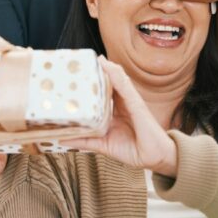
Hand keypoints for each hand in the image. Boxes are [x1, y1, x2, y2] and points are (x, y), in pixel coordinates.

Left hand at [62, 56, 177, 177]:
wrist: (154, 159)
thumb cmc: (132, 150)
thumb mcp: (103, 144)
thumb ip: (85, 140)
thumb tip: (63, 139)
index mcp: (115, 110)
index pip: (102, 92)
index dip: (91, 82)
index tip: (77, 73)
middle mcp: (122, 103)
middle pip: (109, 83)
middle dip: (98, 72)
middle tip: (84, 61)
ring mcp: (130, 102)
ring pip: (118, 81)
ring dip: (108, 69)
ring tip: (97, 59)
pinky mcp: (137, 105)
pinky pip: (126, 89)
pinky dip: (117, 77)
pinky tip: (110, 68)